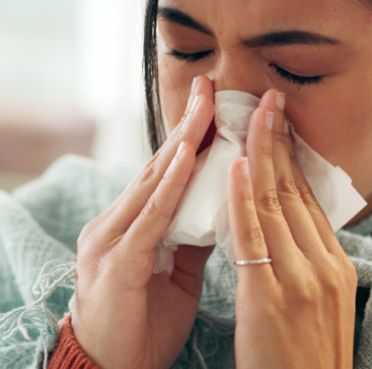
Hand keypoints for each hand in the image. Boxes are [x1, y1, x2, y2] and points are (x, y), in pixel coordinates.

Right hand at [72, 76, 215, 368]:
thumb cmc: (144, 320)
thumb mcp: (177, 268)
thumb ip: (195, 231)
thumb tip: (225, 199)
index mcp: (135, 222)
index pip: (168, 170)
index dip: (192, 136)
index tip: (215, 103)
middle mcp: (118, 220)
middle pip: (161, 164)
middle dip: (188, 124)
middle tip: (210, 86)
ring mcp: (112, 238)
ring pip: (155, 180)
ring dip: (183, 140)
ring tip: (205, 105)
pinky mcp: (117, 262)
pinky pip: (150, 216)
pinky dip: (170, 183)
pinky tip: (187, 154)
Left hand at [227, 89, 356, 368]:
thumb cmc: (305, 356)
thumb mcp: (320, 302)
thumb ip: (307, 259)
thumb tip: (288, 220)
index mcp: (336, 263)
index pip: (309, 197)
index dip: (292, 157)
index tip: (280, 124)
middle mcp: (324, 263)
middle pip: (296, 189)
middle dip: (280, 140)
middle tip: (270, 99)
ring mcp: (301, 278)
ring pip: (276, 202)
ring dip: (262, 154)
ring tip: (253, 114)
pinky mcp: (271, 297)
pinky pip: (255, 235)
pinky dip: (244, 196)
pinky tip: (237, 163)